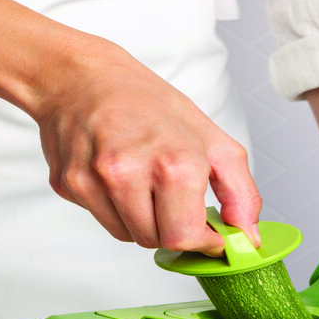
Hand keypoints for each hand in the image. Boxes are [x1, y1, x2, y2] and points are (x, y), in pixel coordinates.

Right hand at [31, 35, 261, 256]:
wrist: (83, 77)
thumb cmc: (147, 103)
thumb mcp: (211, 139)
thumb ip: (240, 192)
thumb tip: (249, 237)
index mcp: (173, 162)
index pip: (187, 238)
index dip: (203, 240)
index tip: (209, 233)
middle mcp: (129, 172)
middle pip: (157, 241)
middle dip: (172, 228)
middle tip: (175, 198)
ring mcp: (94, 180)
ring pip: (129, 236)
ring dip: (143, 220)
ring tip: (143, 179)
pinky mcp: (69, 185)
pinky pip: (103, 221)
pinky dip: (116, 208)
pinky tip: (117, 175)